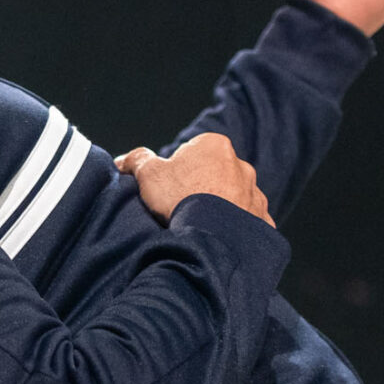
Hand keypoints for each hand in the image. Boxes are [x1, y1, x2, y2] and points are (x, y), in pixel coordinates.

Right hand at [115, 134, 274, 227]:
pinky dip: (234, 228)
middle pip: (213, 174)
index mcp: (215, 146)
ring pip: (232, 197)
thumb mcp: (148, 175)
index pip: (191, 152)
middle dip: (200, 187)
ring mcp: (254, 193)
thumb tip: (123, 160)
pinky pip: (246, 221)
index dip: (175, 171)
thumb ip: (137, 160)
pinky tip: (217, 238)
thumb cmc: (179, 199)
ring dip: (218, 207)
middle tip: (179, 208)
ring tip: (197, 226)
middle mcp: (241, 165)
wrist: (211, 237)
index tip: (167, 190)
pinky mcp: (261, 219)